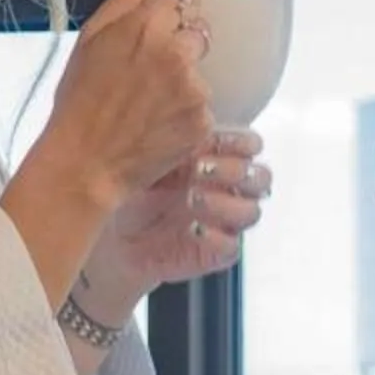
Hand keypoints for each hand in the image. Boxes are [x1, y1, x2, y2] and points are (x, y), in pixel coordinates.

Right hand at [35, 0, 215, 213]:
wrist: (85, 162)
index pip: (178, 0)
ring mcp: (192, 87)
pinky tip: (158, 124)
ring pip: (201, 71)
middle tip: (149, 76)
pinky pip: (203, 106)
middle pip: (197, 32)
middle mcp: (174, 52)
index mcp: (144, 25)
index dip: (165, 19)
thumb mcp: (90, 39)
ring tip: (149, 105)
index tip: (150, 40)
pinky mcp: (202, 119)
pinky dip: (186, 114)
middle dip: (180, 48)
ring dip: (183, 83)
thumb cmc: (80, 103)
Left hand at [77, 131, 272, 317]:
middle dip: (235, 171)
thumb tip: (186, 121)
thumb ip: (173, 143)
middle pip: (261, 178)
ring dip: (226, 203)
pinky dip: (215, 237)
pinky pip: (232, 247)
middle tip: (200, 169)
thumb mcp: (148, 160)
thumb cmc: (132, 191)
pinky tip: (191, 229)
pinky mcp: (217, 253)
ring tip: (191, 200)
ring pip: (252, 212)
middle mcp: (227, 191)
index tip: (216, 141)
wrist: (113, 237)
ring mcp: (225, 223)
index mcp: (218, 159)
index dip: (243, 142)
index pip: (251, 145)